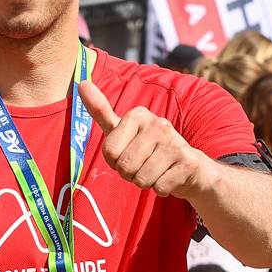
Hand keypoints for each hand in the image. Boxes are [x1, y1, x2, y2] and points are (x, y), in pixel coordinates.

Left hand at [79, 79, 211, 198]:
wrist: (189, 166)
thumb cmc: (148, 149)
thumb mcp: (123, 130)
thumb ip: (101, 111)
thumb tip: (82, 83)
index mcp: (138, 115)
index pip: (109, 151)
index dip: (115, 162)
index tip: (128, 154)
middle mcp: (158, 123)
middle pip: (125, 166)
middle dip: (130, 174)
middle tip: (143, 165)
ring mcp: (175, 141)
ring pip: (142, 179)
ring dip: (146, 182)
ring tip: (156, 171)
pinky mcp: (188, 161)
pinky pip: (159, 187)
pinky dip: (161, 189)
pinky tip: (169, 177)